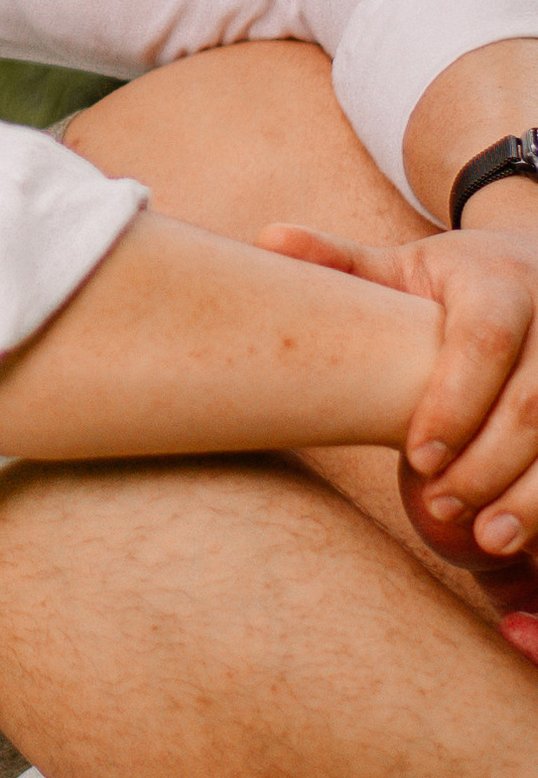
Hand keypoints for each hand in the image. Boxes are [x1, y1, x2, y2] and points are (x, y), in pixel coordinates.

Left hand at [261, 212, 537, 559]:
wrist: (537, 267)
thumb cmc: (456, 281)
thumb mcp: (404, 265)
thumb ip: (341, 262)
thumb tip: (267, 239)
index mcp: (498, 282)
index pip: (484, 342)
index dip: (455, 404)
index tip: (417, 457)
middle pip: (530, 402)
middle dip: (487, 463)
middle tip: (439, 507)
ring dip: (529, 493)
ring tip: (487, 537)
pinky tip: (522, 533)